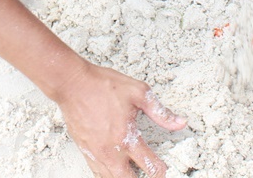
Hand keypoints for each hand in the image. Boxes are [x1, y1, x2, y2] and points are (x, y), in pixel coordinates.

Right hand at [54, 60, 186, 176]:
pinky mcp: (85, 150)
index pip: (150, 166)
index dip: (161, 170)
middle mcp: (111, 150)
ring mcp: (96, 153)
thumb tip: (179, 122)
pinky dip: (107, 174)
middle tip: (148, 173)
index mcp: (127, 137)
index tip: (163, 168)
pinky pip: (97, 172)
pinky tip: (112, 169)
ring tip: (131, 173)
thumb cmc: (102, 85)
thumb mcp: (138, 92)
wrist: (72, 84)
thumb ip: (160, 111)